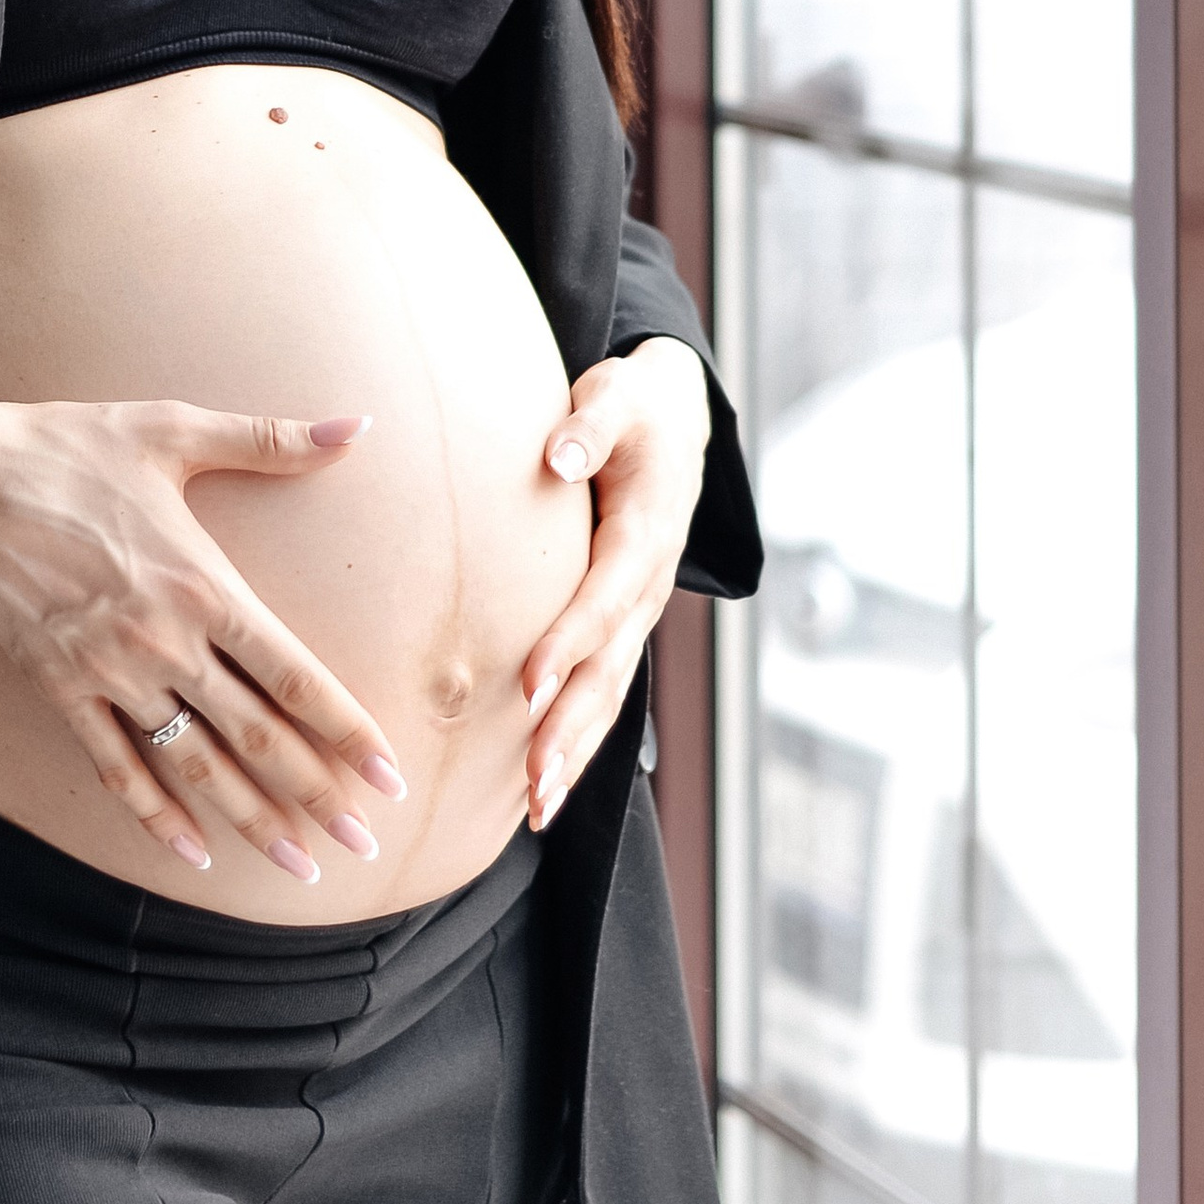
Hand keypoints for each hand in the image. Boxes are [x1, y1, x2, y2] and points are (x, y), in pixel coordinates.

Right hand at [0, 395, 408, 882]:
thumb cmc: (71, 448)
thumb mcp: (174, 429)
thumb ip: (271, 440)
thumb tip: (357, 425)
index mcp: (204, 586)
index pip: (296, 676)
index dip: (350, 732)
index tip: (390, 776)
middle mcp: (166, 643)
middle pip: (259, 737)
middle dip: (318, 795)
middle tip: (366, 843)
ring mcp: (112, 674)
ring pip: (196, 765)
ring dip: (252, 821)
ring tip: (300, 866)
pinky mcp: (62, 690)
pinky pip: (116, 767)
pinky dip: (155, 815)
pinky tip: (192, 852)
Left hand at [517, 337, 710, 833]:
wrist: (675, 420)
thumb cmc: (634, 407)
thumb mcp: (618, 395)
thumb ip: (589, 425)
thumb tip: (559, 456)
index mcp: (646, 534)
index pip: (604, 598)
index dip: (569, 643)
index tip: (528, 685)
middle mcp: (649, 586)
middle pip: (610, 668)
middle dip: (572, 728)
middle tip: (535, 783)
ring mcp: (640, 612)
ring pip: (609, 694)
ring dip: (574, 752)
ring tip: (537, 808)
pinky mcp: (624, 625)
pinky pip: (602, 690)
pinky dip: (576, 741)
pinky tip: (541, 790)